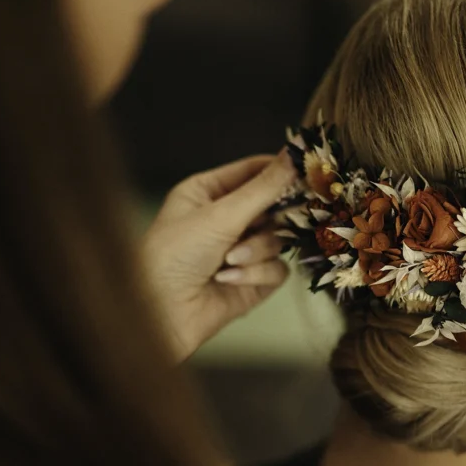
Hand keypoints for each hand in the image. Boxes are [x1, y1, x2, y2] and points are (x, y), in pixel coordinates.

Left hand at [141, 152, 295, 361]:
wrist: (160, 312)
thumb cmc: (174, 254)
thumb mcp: (220, 214)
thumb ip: (263, 187)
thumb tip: (295, 152)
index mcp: (208, 193)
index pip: (253, 172)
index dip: (279, 171)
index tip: (306, 170)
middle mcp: (226, 219)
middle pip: (274, 208)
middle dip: (269, 219)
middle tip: (272, 219)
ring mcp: (240, 251)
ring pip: (277, 240)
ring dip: (256, 250)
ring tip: (229, 260)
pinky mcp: (251, 281)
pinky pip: (275, 269)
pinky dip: (255, 274)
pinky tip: (227, 279)